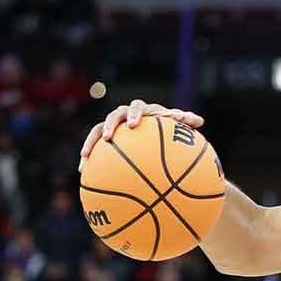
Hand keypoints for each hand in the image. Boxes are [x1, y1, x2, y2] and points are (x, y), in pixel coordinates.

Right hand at [78, 100, 203, 171]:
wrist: (154, 138)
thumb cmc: (168, 134)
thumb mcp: (177, 131)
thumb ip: (185, 124)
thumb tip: (199, 120)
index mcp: (142, 112)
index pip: (138, 109)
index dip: (135, 115)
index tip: (134, 126)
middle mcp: (124, 117)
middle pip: (114, 116)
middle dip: (110, 126)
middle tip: (108, 137)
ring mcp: (113, 127)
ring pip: (97, 130)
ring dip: (91, 142)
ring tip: (85, 156)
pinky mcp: (103, 140)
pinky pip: (93, 149)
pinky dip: (88, 158)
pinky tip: (82, 171)